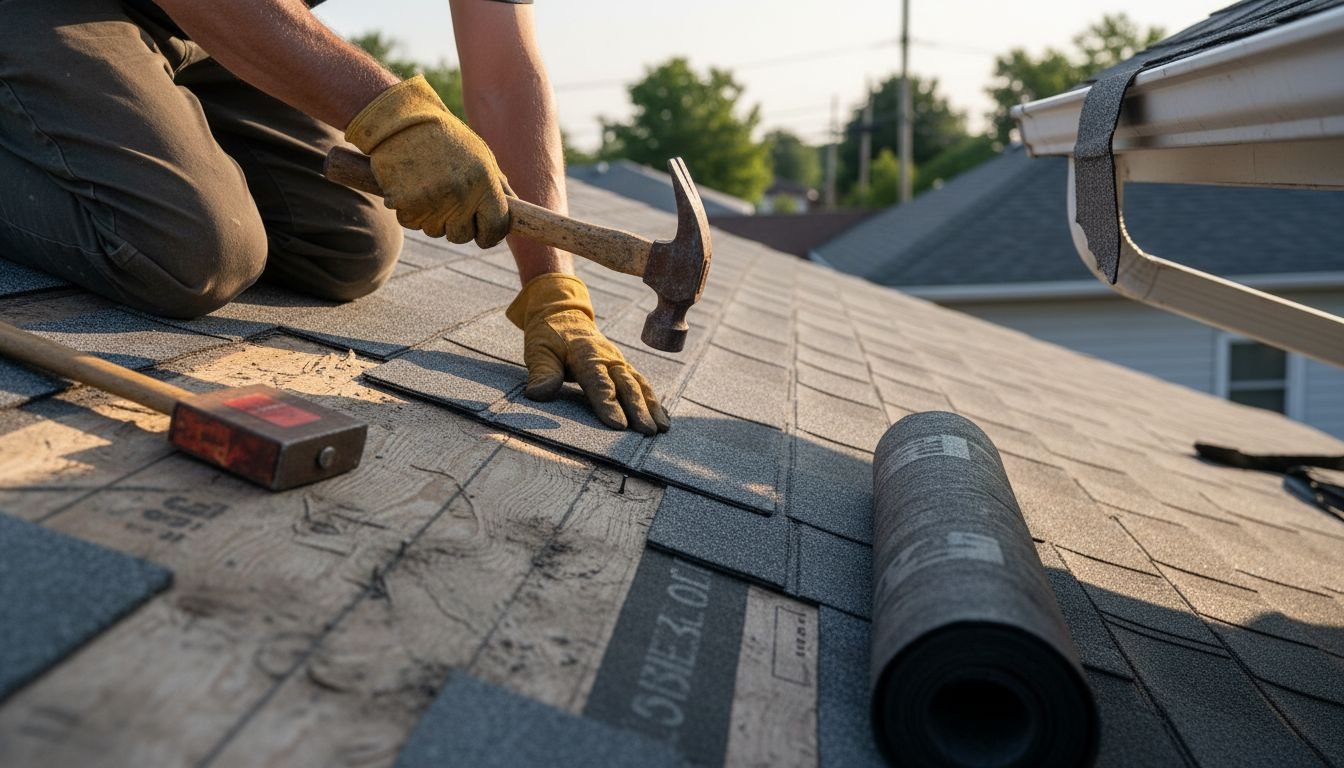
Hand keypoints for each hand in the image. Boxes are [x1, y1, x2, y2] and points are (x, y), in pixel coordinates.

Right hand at [344, 75, 509, 246]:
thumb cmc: (445, 137)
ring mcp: (431, 201)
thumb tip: (518, 213)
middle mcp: (460, 194)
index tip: (485, 235)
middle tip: (447, 198)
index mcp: (484, 180)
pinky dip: (409, 210)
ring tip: (426, 184)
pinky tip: (409, 186)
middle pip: (462, 236)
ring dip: (431, 216)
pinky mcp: (404, 204)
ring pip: (434, 231)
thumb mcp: (480, 155)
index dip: (491, 235)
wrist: (400, 119)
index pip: (496, 227)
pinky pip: (411, 222)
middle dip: (456, 225)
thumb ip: (498, 185)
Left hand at [507, 274, 670, 435]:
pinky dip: (653, 400)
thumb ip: (542, 372)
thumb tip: (538, 394)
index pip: (599, 381)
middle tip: (647, 432)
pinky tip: (662, 417)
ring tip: (662, 428)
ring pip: (639, 384)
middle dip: (638, 409)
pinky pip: (642, 383)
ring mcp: (618, 361)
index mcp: (586, 354)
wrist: (563, 314)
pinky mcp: (623, 367)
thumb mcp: (538, 350)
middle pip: (626, 384)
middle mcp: (608, 357)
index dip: (608, 403)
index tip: (618, 425)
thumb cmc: (548, 336)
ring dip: (651, 406)